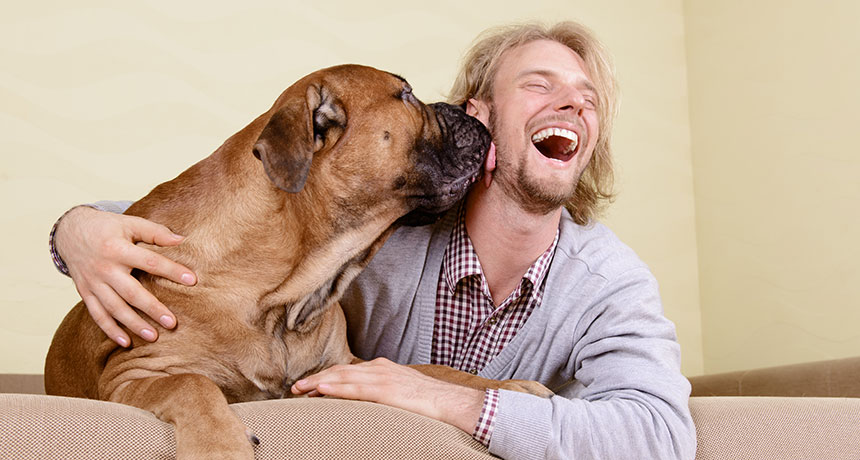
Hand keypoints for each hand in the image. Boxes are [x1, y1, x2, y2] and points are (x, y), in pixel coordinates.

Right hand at [54, 206, 196, 346]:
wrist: (69, 231)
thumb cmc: (106, 227)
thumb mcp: (130, 223)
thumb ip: (155, 232)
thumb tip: (182, 240)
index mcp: (118, 249)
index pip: (150, 262)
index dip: (172, 271)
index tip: (192, 281)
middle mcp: (104, 268)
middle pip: (131, 292)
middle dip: (152, 308)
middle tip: (172, 322)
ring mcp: (93, 283)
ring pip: (114, 308)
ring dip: (133, 324)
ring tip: (153, 337)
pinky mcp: (85, 292)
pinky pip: (97, 314)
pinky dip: (110, 330)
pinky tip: (126, 342)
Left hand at [291, 358, 484, 432]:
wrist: (450, 401)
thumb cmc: (428, 401)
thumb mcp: (401, 391)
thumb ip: (383, 392)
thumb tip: (368, 402)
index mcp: (382, 368)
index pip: (347, 370)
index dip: (326, 377)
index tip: (308, 386)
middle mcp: (379, 368)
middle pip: (340, 371)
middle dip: (316, 378)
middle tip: (295, 388)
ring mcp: (382, 378)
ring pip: (343, 377)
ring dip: (318, 382)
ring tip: (300, 389)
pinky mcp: (386, 390)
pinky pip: (355, 388)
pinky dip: (336, 387)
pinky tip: (321, 389)